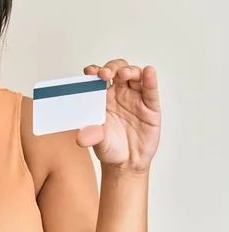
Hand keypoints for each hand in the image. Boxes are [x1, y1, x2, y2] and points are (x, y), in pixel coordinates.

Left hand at [77, 59, 161, 173]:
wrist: (126, 163)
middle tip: (105, 74)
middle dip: (111, 68)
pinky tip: (148, 72)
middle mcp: (119, 94)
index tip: (90, 72)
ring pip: (135, 76)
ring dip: (129, 70)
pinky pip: (150, 91)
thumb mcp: (97, 141)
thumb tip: (81, 138)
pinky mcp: (150, 108)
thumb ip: (91, 136)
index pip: (98, 77)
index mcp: (102, 97)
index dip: (95, 71)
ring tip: (124, 73)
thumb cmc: (109, 147)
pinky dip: (150, 80)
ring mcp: (135, 98)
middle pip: (117, 71)